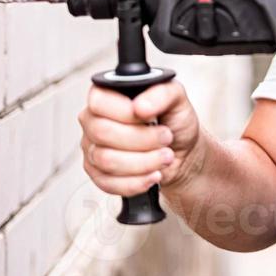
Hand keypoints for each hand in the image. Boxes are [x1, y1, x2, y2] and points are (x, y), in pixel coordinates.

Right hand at [79, 81, 203, 196]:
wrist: (182, 151)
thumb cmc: (174, 121)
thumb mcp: (177, 98)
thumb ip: (161, 93)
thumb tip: (140, 106)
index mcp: (107, 96)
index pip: (99, 102)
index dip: (126, 113)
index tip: (151, 117)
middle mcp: (94, 121)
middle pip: (102, 132)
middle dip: (141, 139)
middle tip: (166, 137)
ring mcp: (93, 149)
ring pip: (106, 160)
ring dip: (144, 162)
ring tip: (165, 156)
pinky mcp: (98, 175)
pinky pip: (108, 183)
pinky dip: (137, 182)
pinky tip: (154, 174)